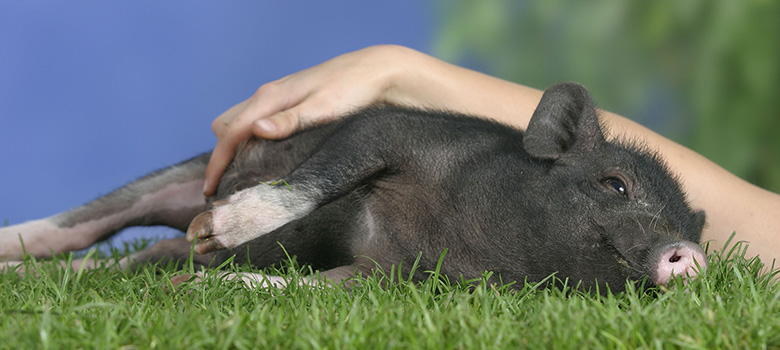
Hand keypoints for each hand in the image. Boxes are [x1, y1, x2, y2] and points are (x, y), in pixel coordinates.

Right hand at [204, 45, 416, 195]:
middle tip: (229, 185)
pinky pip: (257, 122)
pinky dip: (251, 140)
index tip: (209, 191)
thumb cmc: (352, 90)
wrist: (375, 72)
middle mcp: (269, 96)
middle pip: (226, 127)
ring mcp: (278, 98)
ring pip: (240, 123)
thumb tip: (255, 129)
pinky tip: (266, 157)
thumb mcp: (323, 109)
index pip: (229, 133)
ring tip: (245, 176)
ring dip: (235, 147)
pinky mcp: (289, 103)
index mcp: (271, 98)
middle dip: (221, 154)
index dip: (217, 163)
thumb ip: (290, 121)